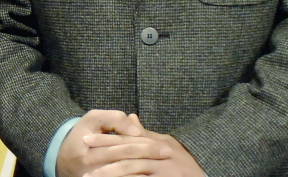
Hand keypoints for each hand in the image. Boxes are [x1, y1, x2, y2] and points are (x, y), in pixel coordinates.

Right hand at [56, 110, 170, 176]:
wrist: (62, 157)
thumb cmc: (83, 133)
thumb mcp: (94, 118)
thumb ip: (115, 120)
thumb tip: (136, 128)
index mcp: (90, 147)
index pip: (124, 146)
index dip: (145, 145)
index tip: (165, 146)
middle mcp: (91, 168)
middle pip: (126, 163)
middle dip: (149, 158)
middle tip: (168, 155)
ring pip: (123, 176)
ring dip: (144, 173)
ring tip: (162, 170)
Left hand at [83, 114, 204, 176]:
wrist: (204, 173)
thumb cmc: (184, 161)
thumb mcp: (166, 142)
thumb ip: (146, 133)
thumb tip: (131, 116)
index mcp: (154, 142)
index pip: (126, 138)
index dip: (106, 138)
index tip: (87, 138)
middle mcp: (156, 154)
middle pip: (125, 151)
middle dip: (103, 152)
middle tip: (83, 154)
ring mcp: (159, 170)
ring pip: (130, 170)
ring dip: (109, 173)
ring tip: (90, 176)